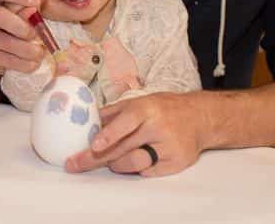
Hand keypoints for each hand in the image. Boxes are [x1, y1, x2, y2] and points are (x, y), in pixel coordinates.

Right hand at [0, 0, 45, 76]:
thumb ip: (33, 1)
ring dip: (29, 50)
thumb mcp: (23, 9)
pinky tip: (32, 62)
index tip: (36, 2)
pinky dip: (26, 64)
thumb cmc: (14, 24)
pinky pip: (8, 61)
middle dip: (23, 27)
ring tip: (39, 52)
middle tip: (35, 35)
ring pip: (6, 43)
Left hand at [65, 91, 207, 177]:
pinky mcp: (176, 162)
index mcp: (146, 109)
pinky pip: (148, 172)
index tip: (93, 145)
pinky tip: (134, 161)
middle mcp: (158, 127)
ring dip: (116, 164)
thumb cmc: (162, 109)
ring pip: (134, 162)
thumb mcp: (138, 102)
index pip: (126, 122)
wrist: (199, 117)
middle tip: (75, 164)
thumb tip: (85, 119)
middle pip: (123, 147)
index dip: (109, 134)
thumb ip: (112, 112)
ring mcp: (169, 146)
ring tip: (112, 160)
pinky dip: (136, 168)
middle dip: (96, 158)